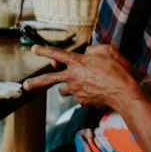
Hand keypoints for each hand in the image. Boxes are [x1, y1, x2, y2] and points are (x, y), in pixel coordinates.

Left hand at [24, 41, 138, 108]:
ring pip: (64, 90)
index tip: (34, 49)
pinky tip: (92, 90)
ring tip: (72, 84)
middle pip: (49, 80)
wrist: (125, 93)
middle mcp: (73, 78)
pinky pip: (78, 97)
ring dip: (66, 86)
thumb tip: (86, 54)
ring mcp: (77, 91)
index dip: (44, 51)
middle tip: (26, 85)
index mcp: (78, 63)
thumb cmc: (118, 71)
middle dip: (36, 82)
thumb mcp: (108, 51)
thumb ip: (93, 50)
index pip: (57, 54)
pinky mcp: (83, 101)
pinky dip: (81, 93)